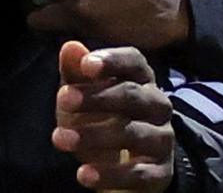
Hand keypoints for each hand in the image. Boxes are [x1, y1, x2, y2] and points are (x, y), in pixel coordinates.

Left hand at [53, 42, 179, 190]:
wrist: (128, 162)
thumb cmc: (102, 114)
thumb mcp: (83, 92)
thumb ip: (76, 72)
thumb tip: (71, 47)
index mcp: (140, 78)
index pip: (133, 61)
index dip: (112, 60)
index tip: (86, 65)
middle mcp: (157, 105)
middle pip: (132, 96)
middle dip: (97, 97)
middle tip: (63, 99)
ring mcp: (161, 139)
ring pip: (134, 133)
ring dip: (95, 135)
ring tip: (60, 139)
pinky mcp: (161, 171)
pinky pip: (139, 173)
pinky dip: (111, 174)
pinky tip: (84, 174)